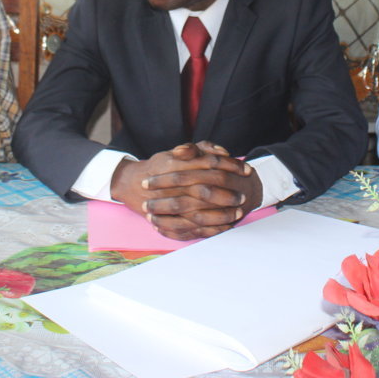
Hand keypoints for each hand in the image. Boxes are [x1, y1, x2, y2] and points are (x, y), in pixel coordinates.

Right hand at [110, 142, 262, 240]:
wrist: (132, 184)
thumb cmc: (160, 166)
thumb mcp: (177, 151)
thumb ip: (200, 149)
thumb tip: (222, 152)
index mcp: (177, 163)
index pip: (210, 163)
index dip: (230, 167)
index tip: (247, 171)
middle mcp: (173, 183)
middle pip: (205, 189)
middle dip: (227, 194)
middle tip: (243, 196)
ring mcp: (169, 203)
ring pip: (198, 211)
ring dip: (220, 214)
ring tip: (237, 214)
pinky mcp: (168, 220)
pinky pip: (190, 227)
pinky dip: (208, 229)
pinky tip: (224, 227)